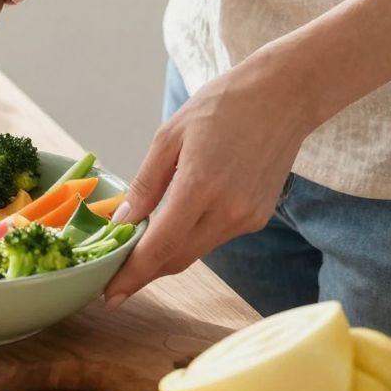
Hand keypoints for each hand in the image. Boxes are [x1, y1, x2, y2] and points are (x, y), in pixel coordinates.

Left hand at [101, 55, 316, 306]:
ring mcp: (248, 218)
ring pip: (196, 251)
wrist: (283, 96)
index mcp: (200, 186)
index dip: (131, 275)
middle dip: (144, 272)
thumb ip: (146, 184)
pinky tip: (180, 220)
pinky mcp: (259, 218)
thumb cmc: (222, 105)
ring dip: (167, 254)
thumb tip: (122, 222)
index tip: (107, 294)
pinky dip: (192, 236)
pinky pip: (215, 237)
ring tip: (140, 246)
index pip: (159, 247)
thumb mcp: (170, 135)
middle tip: (114, 277)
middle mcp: (228, 210)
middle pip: (176, 259)